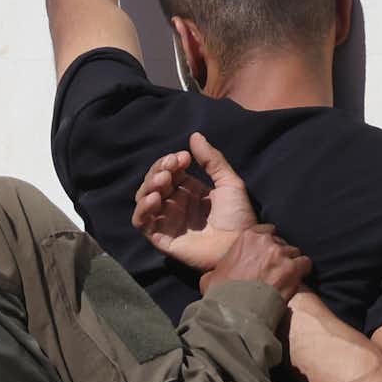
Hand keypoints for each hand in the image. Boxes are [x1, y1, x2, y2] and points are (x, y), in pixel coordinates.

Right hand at [134, 132, 258, 269]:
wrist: (240, 246)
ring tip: (163, 181)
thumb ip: (212, 160)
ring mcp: (166, 220)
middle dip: (158, 170)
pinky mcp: (161, 237)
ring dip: (149, 186)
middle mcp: (175, 204)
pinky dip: (142, 209)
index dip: (170, 161)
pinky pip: (141, 222)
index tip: (183, 157)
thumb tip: (194, 135)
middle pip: (154, 182)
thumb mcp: (229, 182)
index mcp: (189, 190)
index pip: (169, 171)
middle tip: (171, 167)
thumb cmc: (238, 216)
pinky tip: (154, 199)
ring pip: (144, 199)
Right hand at [200, 225, 312, 302]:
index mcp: (246, 238)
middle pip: (281, 243)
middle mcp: (265, 241)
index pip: (266, 231)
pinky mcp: (292, 268)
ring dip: (291, 264)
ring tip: (287, 278)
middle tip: (276, 271)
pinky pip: (305, 263)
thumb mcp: (210, 277)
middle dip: (280, 256)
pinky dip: (303, 271)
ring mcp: (280, 254)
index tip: (267, 256)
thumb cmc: (221, 295)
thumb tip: (214, 276)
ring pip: (294, 253)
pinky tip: (297, 280)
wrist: (236, 310)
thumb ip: (218, 269)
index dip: (269, 245)